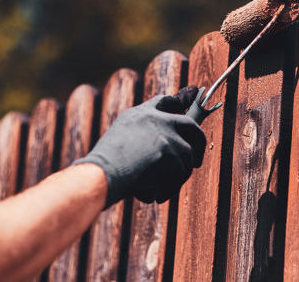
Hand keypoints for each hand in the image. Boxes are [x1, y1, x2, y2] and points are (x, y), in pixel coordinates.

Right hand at [73, 86, 205, 205]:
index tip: (187, 108)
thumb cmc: (102, 169)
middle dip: (199, 143)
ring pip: (187, 155)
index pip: (164, 102)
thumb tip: (164, 152)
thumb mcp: (119, 144)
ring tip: (164, 190)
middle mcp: (154, 118)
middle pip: (190, 125)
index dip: (177, 105)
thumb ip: (140, 139)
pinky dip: (169, 189)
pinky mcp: (168, 150)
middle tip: (197, 161)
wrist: (99, 175)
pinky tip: (157, 196)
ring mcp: (163, 133)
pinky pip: (179, 174)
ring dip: (179, 176)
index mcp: (139, 115)